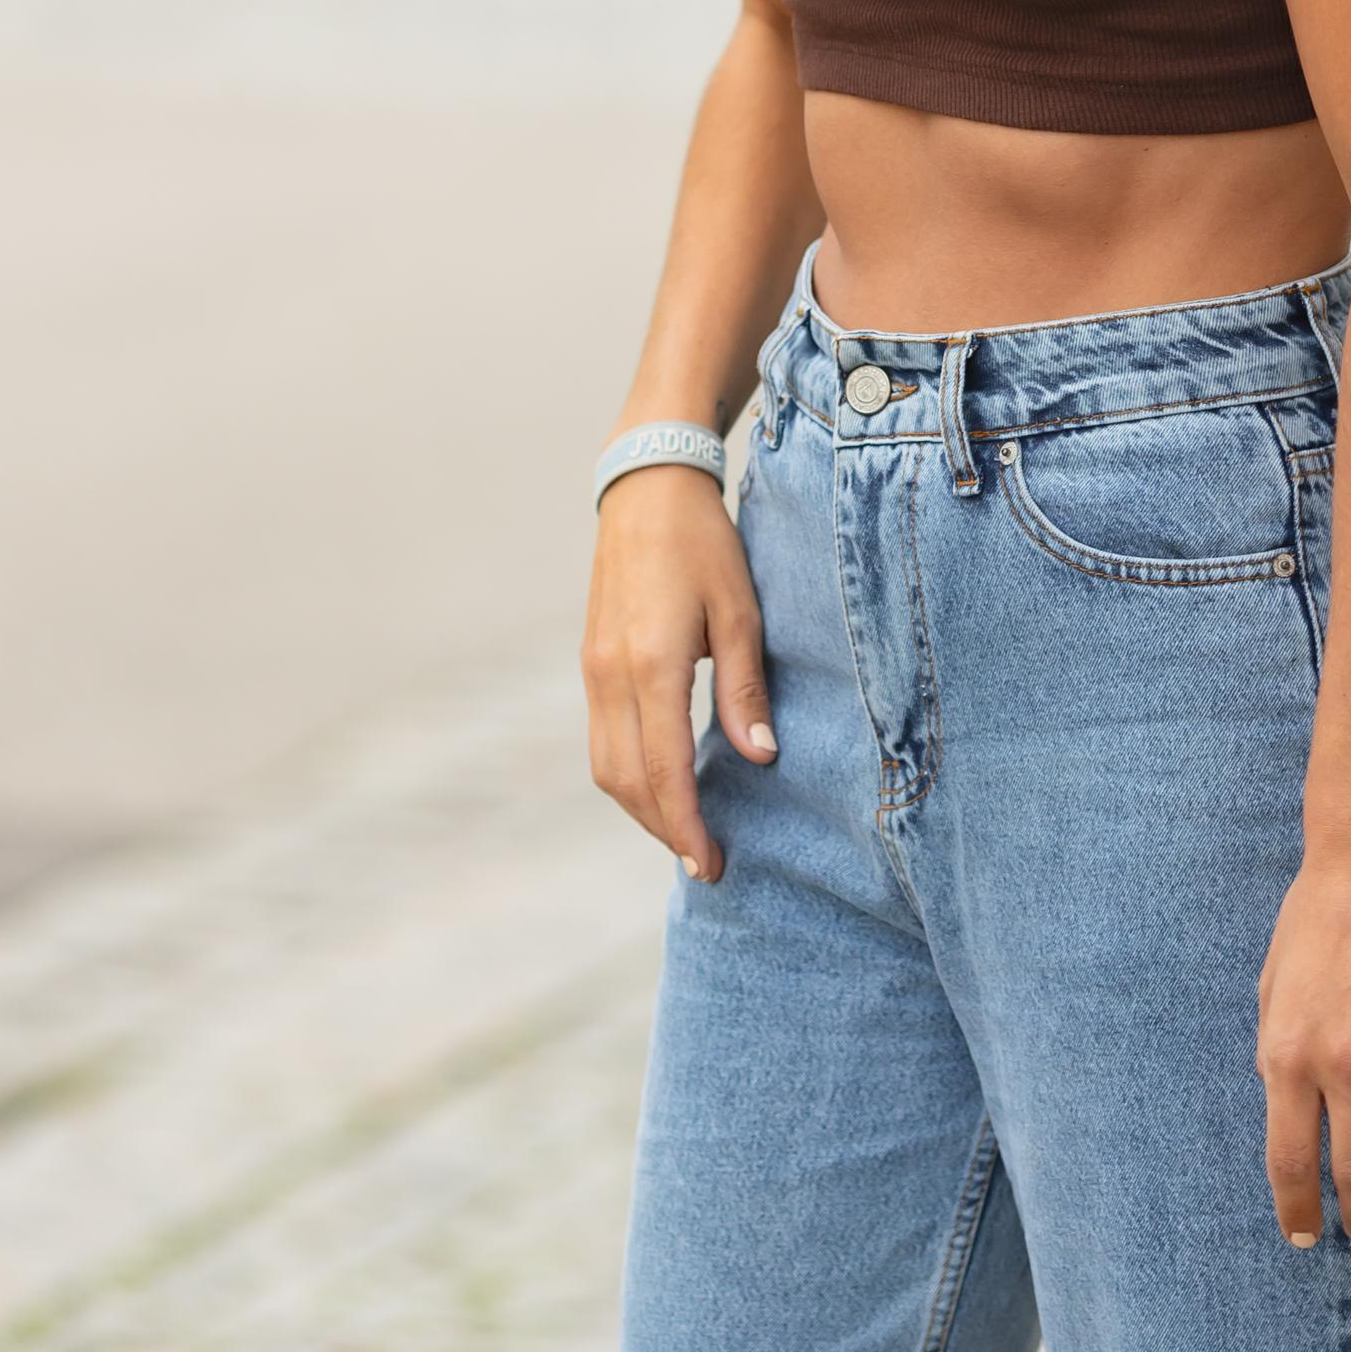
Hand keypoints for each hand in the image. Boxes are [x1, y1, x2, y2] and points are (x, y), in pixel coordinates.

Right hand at [581, 466, 774, 882]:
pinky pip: (602, 738)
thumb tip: (759, 756)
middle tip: (707, 862)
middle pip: (627, 781)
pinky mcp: (591, 661)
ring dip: (642, 808)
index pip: (664, 770)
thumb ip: (745, 687)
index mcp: (650, 664)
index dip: (687, 826)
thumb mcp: (741, 611)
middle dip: (665, 829)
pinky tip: (663, 782)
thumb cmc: (704, 543)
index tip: (712, 864)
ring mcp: (592, 668)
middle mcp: (610, 674)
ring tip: (687, 832)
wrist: (647, 487)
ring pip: (606, 766)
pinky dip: (629, 774)